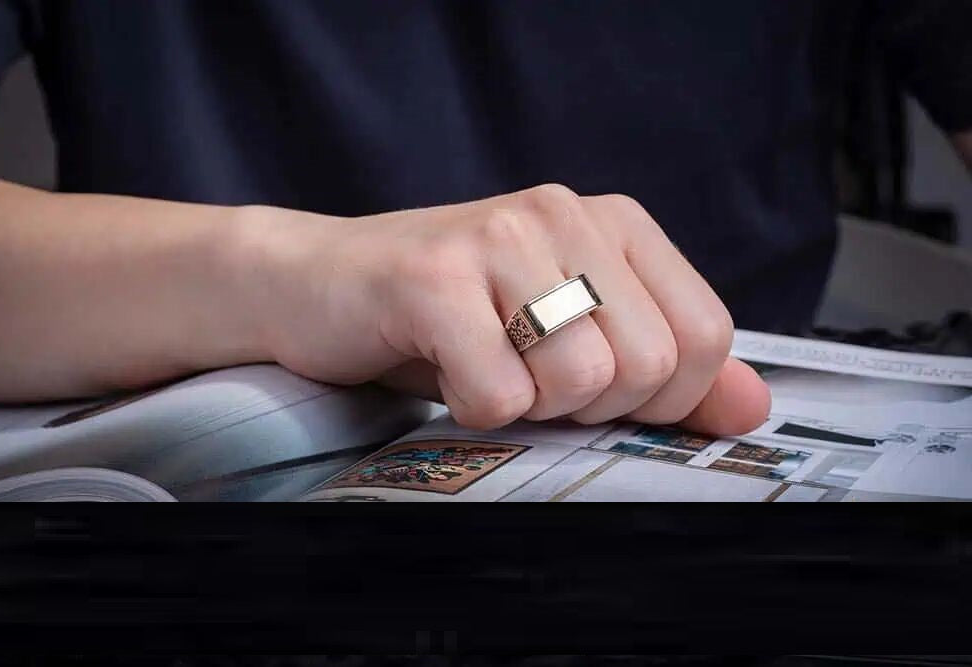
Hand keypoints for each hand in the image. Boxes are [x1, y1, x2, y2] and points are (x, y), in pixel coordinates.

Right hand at [238, 185, 769, 433]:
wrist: (318, 285)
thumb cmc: (448, 315)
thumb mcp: (568, 333)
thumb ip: (664, 368)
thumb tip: (751, 409)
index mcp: (614, 223)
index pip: (706, 336)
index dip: (660, 395)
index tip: (595, 388)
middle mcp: (564, 214)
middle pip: (647, 365)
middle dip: (588, 406)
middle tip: (526, 376)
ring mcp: (498, 237)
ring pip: (579, 382)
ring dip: (529, 406)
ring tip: (485, 365)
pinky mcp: (433, 277)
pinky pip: (498, 394)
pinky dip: (472, 409)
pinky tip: (443, 367)